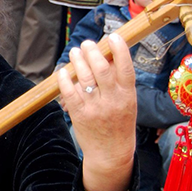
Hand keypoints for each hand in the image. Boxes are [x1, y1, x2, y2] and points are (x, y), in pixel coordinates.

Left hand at [57, 33, 135, 190]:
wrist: (111, 154)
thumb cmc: (120, 123)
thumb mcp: (127, 102)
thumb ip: (119, 81)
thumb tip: (108, 54)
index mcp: (128, 96)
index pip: (126, 68)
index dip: (120, 50)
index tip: (112, 36)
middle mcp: (113, 101)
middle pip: (101, 69)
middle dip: (92, 52)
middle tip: (87, 44)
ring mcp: (95, 108)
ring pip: (84, 78)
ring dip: (77, 61)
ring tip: (75, 52)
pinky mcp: (80, 115)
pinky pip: (70, 92)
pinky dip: (65, 79)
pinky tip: (63, 71)